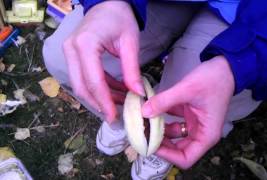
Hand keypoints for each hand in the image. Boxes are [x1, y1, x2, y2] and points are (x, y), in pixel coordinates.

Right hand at [63, 1, 143, 122]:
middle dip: (98, 104)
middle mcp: (71, 49)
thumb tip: (138, 94)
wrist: (108, 3)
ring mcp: (68, 52)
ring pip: (80, 85)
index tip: (115, 117)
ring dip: (99, 97)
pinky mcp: (72, 55)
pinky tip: (114, 93)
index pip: (93, 81)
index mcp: (86, 44)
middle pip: (81, 86)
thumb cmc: (120, 18)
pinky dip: (98, 88)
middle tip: (115, 117)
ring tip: (119, 104)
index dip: (104, 102)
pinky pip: (82, 77)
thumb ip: (131, 70)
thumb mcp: (130, 43)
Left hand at [142, 56, 234, 168]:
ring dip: (159, 131)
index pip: (185, 158)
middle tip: (143, 134)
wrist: (225, 66)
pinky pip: (174, 122)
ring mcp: (195, 124)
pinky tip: (151, 110)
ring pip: (174, 136)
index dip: (167, 156)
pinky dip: (163, 118)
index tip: (151, 144)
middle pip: (178, 150)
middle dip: (160, 144)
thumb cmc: (213, 79)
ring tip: (144, 123)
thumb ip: (164, 101)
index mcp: (206, 135)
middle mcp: (201, 133)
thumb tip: (144, 112)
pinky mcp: (190, 115)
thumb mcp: (187, 89)